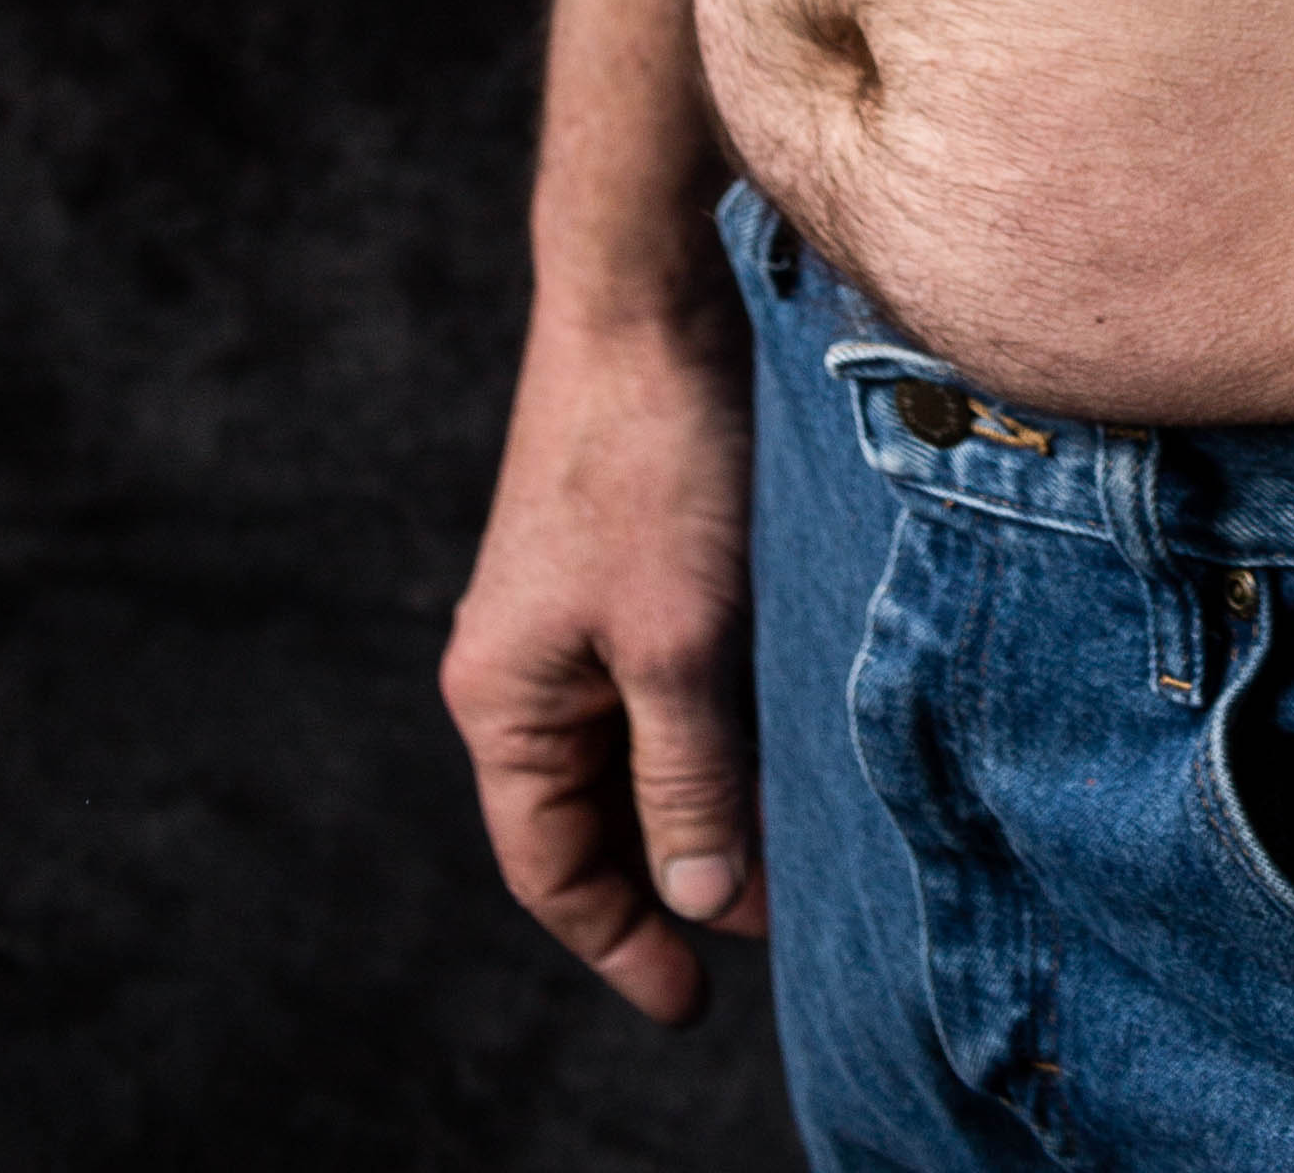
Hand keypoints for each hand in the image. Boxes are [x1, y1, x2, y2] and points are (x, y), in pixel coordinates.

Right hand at [443, 297, 767, 1021]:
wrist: (655, 289)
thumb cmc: (653, 459)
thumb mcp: (677, 641)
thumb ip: (685, 780)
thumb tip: (696, 901)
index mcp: (503, 696)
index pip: (552, 866)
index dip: (621, 943)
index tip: (692, 1004)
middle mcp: (524, 660)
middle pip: (593, 815)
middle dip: (674, 879)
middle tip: (771, 927)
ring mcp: (573, 607)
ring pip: (637, 746)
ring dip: (705, 800)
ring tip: (790, 846)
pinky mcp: (625, 558)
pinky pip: (661, 679)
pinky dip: (716, 726)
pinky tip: (782, 738)